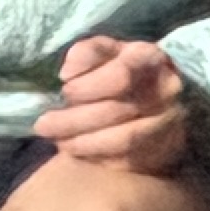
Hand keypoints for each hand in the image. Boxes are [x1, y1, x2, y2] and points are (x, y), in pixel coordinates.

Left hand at [36, 33, 192, 177]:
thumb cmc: (123, 70)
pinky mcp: (161, 151)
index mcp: (150, 58)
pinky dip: (94, 155)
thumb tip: (68, 72)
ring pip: (120, 139)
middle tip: (43, 125)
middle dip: (73, 120)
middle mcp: (165, 91)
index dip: (88, 86)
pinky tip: (74, 148)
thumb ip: (88, 53)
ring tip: (56, 139)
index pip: (121, 75)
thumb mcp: (107, 52)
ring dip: (81, 141)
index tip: (63, 88)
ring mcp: (166, 124)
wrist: (159, 101)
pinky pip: (124, 159)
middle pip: (116, 110)